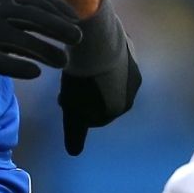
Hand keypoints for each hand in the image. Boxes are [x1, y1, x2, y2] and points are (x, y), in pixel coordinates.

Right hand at [0, 0, 81, 90]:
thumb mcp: (3, 17)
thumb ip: (28, 18)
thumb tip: (69, 24)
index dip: (58, 8)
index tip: (77, 20)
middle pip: (30, 15)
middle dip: (57, 26)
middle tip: (78, 38)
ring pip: (19, 39)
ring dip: (46, 50)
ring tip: (63, 62)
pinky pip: (1, 61)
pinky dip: (20, 67)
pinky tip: (36, 73)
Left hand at [58, 0, 141, 155]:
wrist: (97, 40)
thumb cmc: (84, 80)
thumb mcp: (74, 112)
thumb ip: (76, 133)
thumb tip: (74, 152)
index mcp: (122, 106)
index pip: (98, 117)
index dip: (77, 111)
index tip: (61, 99)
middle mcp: (132, 87)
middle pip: (105, 94)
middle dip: (87, 93)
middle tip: (66, 84)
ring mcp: (133, 64)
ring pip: (109, 74)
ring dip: (95, 74)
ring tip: (76, 66)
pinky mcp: (128, 44)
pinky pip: (111, 55)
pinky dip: (99, 56)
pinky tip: (85, 51)